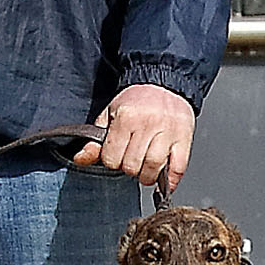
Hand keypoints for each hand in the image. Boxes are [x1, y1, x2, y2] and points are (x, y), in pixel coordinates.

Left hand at [79, 83, 193, 190]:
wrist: (164, 84)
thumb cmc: (136, 101)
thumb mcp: (110, 115)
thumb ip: (95, 140)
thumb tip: (80, 159)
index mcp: (126, 118)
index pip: (112, 158)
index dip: (112, 160)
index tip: (116, 154)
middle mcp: (148, 124)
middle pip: (132, 165)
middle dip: (129, 168)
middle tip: (131, 160)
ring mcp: (168, 132)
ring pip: (154, 168)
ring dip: (147, 176)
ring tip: (145, 169)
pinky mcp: (184, 138)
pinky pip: (178, 168)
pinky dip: (171, 180)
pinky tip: (164, 179)